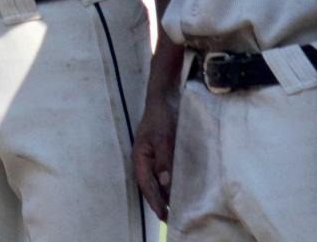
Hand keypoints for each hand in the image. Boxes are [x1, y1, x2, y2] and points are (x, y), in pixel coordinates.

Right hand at [132, 91, 177, 220]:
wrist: (165, 96)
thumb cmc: (162, 116)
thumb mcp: (164, 138)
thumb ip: (164, 160)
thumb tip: (165, 184)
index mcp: (139, 157)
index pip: (146, 185)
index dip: (154, 201)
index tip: (164, 217)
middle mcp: (144, 159)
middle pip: (150, 185)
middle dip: (159, 201)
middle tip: (170, 219)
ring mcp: (151, 155)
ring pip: (156, 179)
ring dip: (164, 193)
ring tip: (175, 209)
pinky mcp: (160, 151)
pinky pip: (163, 171)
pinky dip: (169, 182)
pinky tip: (177, 188)